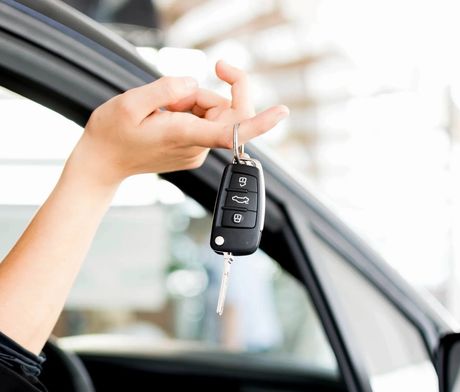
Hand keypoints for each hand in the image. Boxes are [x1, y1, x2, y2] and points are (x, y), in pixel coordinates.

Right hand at [68, 62, 288, 186]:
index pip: (231, 131)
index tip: (282, 112)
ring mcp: (197, 150)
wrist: (103, 164)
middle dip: (205, 94)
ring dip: (193, 101)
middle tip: (172, 93)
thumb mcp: (128, 103)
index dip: (260, 122)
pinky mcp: (194, 150)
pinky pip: (205, 122)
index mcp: (184, 135)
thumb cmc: (111, 135)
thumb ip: (165, 89)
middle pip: (226, 112)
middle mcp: (197, 146)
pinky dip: (189, 111)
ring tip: (162, 109)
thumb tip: (194, 83)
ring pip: (214, 114)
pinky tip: (166, 117)